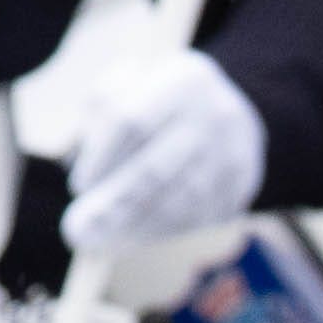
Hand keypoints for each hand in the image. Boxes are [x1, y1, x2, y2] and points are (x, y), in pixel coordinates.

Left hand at [63, 48, 268, 251]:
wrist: (228, 109)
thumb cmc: (159, 102)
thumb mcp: (129, 84)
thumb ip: (100, 111)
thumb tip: (84, 174)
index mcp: (183, 80)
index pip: (131, 120)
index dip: (99, 158)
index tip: (78, 186)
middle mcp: (215, 113)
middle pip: (156, 169)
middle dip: (113, 204)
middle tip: (80, 231)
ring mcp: (235, 150)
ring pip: (179, 201)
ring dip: (136, 227)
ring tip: (103, 242)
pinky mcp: (244, 181)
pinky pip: (200, 216)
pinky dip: (163, 233)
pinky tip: (135, 237)